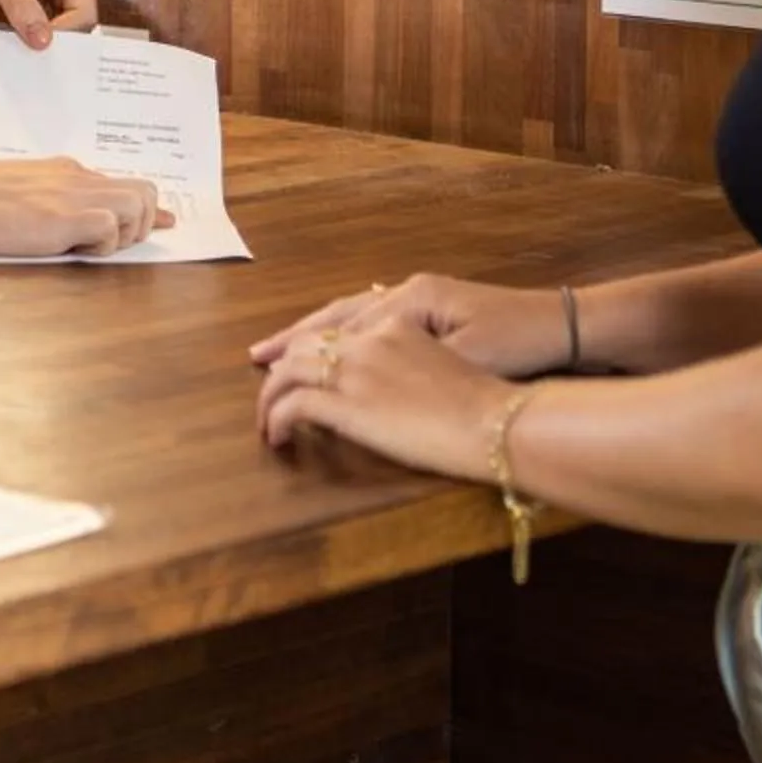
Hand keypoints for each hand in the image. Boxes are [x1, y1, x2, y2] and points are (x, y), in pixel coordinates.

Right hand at [0, 154, 170, 256]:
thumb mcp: (17, 193)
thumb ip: (49, 201)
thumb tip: (65, 219)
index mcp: (65, 173)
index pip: (123, 183)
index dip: (146, 207)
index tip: (162, 221)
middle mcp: (76, 178)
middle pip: (144, 190)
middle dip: (143, 222)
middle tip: (113, 245)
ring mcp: (72, 195)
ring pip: (138, 205)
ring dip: (125, 234)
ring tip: (89, 249)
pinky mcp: (63, 217)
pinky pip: (110, 228)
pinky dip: (101, 246)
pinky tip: (71, 251)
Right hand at [250, 273, 574, 378]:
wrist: (567, 328)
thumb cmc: (515, 344)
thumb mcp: (457, 357)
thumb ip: (402, 362)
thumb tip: (348, 373)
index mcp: (409, 300)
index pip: (340, 324)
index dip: (302, 350)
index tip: (266, 368)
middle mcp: (409, 292)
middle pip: (339, 313)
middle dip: (297, 337)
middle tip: (256, 356)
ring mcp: (424, 299)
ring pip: (355, 314)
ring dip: (319, 333)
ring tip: (283, 350)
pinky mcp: (439, 313)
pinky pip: (376, 319)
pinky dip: (348, 332)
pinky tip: (340, 344)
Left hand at [254, 306, 515, 478]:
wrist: (495, 421)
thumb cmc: (486, 403)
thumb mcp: (449, 363)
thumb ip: (411, 361)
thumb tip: (389, 382)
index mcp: (397, 325)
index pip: (339, 327)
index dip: (310, 342)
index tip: (293, 356)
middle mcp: (370, 338)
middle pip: (307, 343)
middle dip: (281, 362)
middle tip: (266, 381)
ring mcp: (355, 368)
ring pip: (290, 370)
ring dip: (271, 395)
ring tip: (266, 419)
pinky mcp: (346, 402)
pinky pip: (292, 404)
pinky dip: (276, 419)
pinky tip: (277, 437)